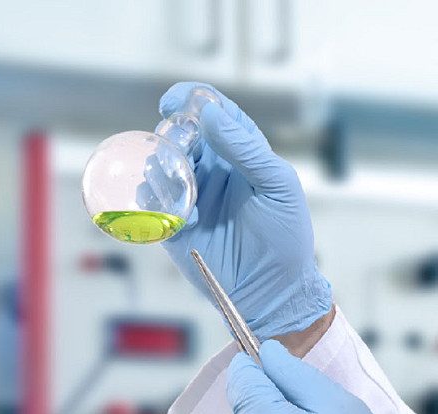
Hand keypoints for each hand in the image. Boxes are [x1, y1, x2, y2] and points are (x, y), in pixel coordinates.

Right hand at [159, 82, 331, 341]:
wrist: (271, 289)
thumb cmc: (285, 237)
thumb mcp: (277, 186)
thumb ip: (246, 149)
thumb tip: (210, 114)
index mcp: (241, 154)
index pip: (215, 114)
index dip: (193, 100)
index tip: (174, 100)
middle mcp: (213, 171)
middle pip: (181, 135)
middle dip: (173, 136)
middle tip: (178, 151)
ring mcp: (191, 197)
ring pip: (161, 165)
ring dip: (161, 167)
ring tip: (177, 186)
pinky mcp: (174, 225)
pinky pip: (152, 202)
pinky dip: (154, 199)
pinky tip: (176, 212)